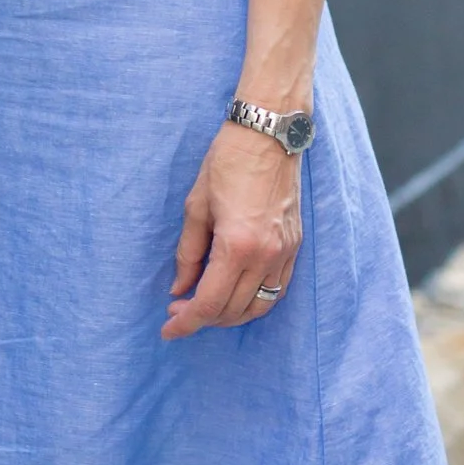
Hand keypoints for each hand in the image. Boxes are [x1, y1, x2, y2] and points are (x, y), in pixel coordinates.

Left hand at [162, 120, 302, 338]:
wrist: (269, 135)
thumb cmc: (227, 162)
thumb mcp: (196, 206)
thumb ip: (188, 253)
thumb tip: (179, 289)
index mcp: (237, 245)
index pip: (211, 302)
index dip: (187, 322)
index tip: (168, 329)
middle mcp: (266, 256)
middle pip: (234, 310)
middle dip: (203, 319)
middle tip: (179, 311)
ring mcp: (286, 253)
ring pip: (259, 306)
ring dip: (230, 315)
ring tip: (204, 306)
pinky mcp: (295, 247)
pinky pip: (277, 290)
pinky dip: (255, 301)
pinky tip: (234, 294)